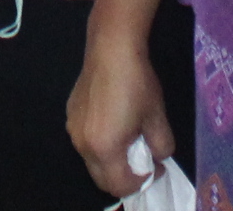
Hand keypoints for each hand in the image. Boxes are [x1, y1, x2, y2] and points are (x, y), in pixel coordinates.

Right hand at [68, 37, 172, 197]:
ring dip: (112, 161)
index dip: (143, 182)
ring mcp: (73, 129)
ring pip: (92, 160)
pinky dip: (101, 143)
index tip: (157, 166)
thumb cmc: (137, 84)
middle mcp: (83, 144)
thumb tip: (156, 156)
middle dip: (125, 177)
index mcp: (105, 149)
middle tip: (144, 160)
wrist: (112, 48)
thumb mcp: (157, 118)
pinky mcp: (70, 114)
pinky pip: (86, 140)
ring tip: (129, 138)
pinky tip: (114, 120)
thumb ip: (161, 147)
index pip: (121, 185)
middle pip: (103, 179)